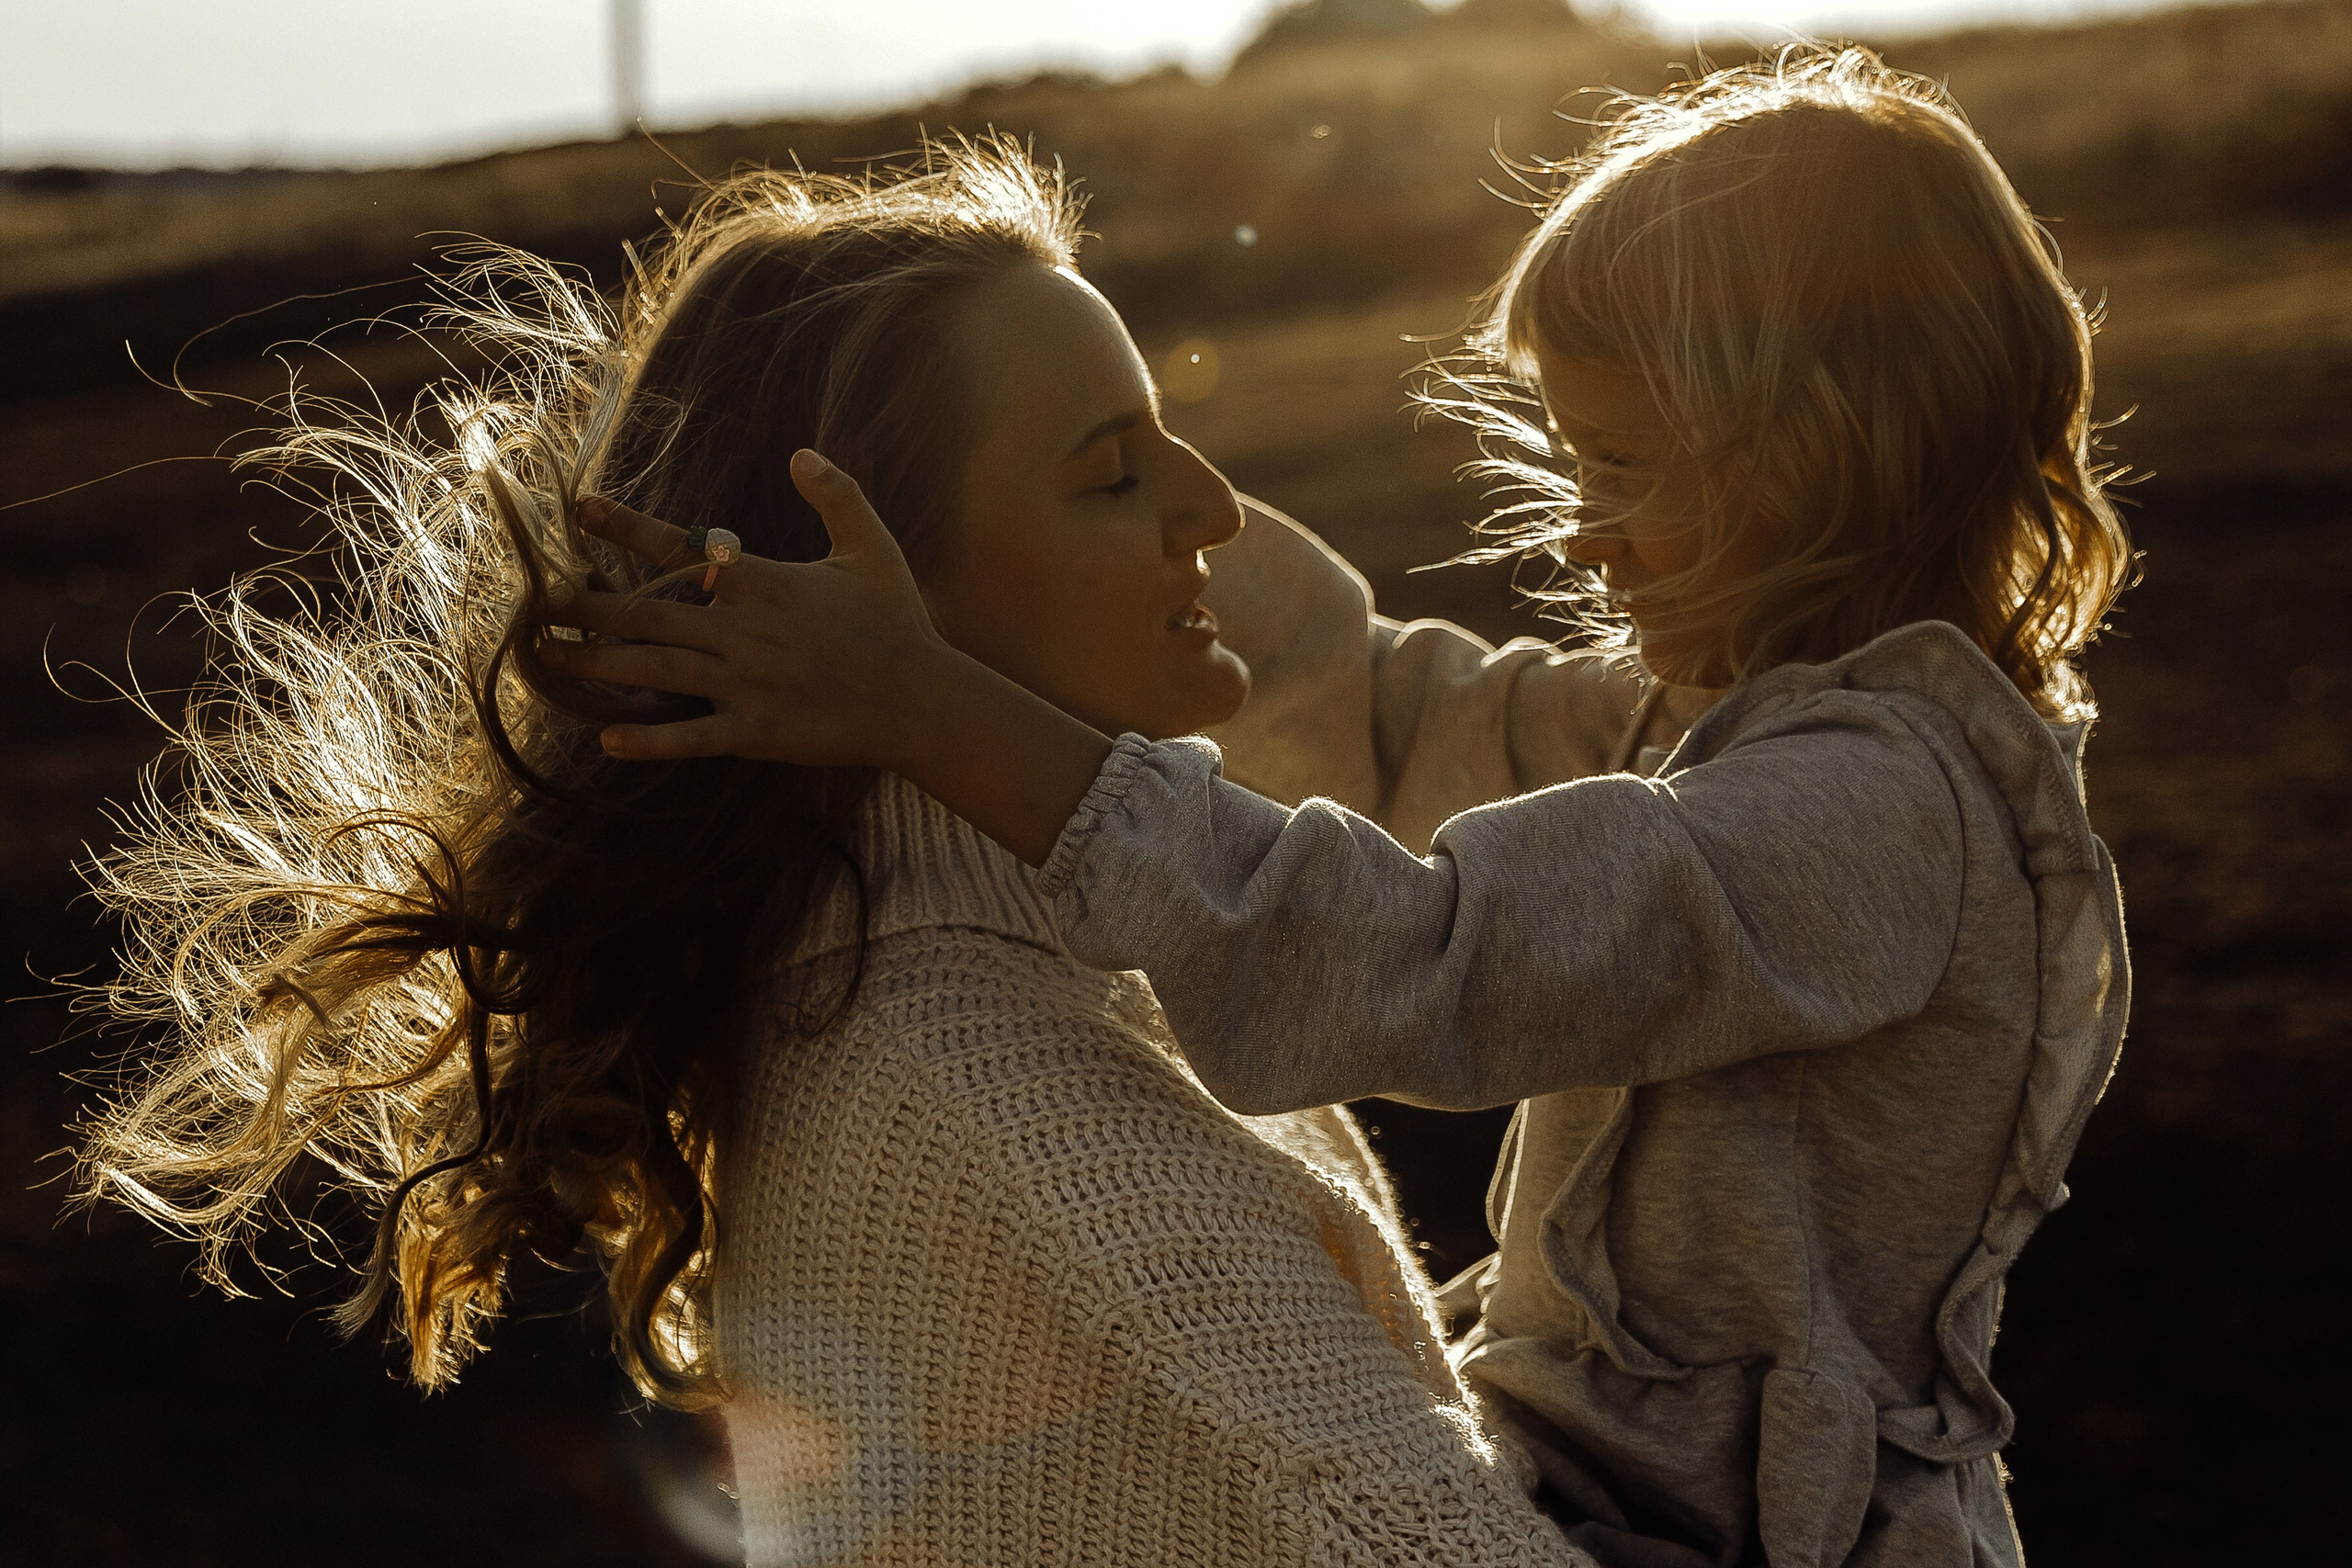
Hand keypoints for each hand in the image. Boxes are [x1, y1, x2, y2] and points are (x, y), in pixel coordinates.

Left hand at [545, 449, 954, 771]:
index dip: (625, 528)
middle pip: (647, 614)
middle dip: (587, 605)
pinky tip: (606, 738)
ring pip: (655, 670)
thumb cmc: (898, 621)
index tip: (578, 511)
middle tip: (536, 600)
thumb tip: (801, 452)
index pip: (679, 549)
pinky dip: (647, 741)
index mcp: (762, 584)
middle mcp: (743, 632)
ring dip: (596, 663)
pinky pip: (691, 739)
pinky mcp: (757, 733)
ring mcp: (746, 685)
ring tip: (547, 655)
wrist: (922, 699)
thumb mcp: (871, 546)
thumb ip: (836, 494)